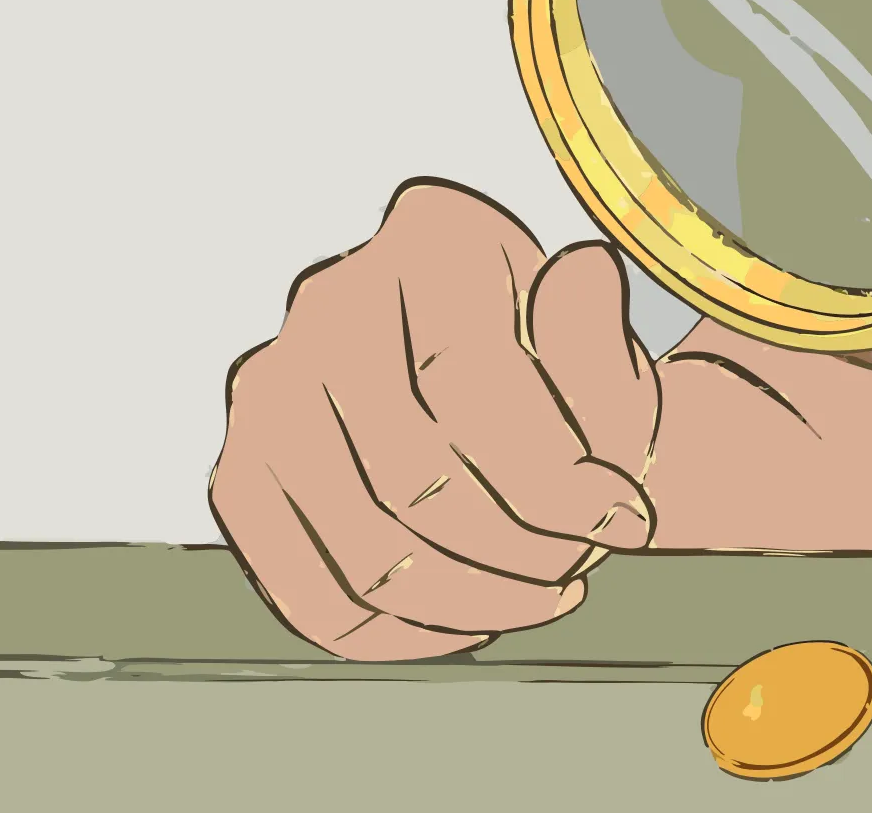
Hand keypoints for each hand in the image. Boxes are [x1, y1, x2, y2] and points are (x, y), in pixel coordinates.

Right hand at [211, 179, 658, 659]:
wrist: (508, 394)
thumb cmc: (559, 368)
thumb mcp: (606, 343)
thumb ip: (600, 332)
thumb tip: (583, 278)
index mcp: (430, 237)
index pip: (478, 385)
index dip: (562, 479)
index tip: (628, 523)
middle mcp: (332, 297)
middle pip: (415, 477)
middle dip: (518, 548)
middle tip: (578, 567)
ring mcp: (270, 386)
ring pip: (364, 548)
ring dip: (470, 598)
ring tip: (536, 594)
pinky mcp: (243, 472)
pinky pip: (306, 590)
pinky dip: (397, 634)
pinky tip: (468, 621)